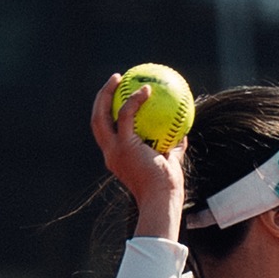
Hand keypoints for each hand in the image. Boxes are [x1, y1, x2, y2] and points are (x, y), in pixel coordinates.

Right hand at [90, 73, 184, 239]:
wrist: (162, 200)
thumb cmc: (168, 188)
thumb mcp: (170, 165)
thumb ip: (172, 149)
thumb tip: (182, 134)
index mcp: (117, 158)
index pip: (106, 132)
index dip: (107, 113)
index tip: (119, 97)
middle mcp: (110, 153)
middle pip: (96, 120)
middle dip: (100, 98)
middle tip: (114, 81)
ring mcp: (114, 150)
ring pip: (100, 115)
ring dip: (106, 94)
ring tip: (118, 78)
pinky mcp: (124, 146)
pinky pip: (126, 115)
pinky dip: (135, 100)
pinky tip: (146, 90)